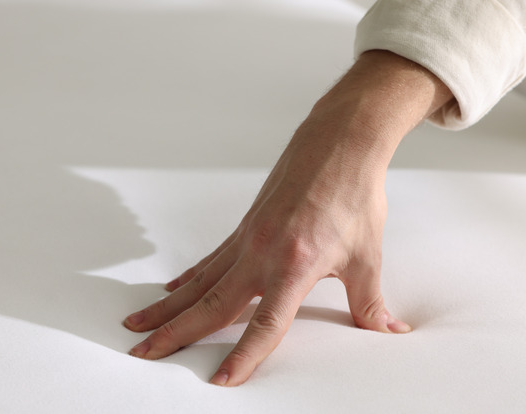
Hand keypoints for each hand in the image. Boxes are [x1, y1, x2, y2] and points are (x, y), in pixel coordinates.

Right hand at [123, 51, 452, 385]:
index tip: (220, 380)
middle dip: (173, 333)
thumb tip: (388, 329)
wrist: (338, 144)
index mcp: (295, 265)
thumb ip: (370, 300)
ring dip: (166, 306)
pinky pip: (209, 260)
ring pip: (198, 281)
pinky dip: (187, 277)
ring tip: (136, 322)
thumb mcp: (367, 254)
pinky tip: (171, 289)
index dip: (243, 356)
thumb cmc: (353, 195)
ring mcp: (248, 239)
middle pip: (210, 304)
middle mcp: (262, 254)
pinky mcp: (244, 227)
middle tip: (140, 352)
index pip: (265, 324)